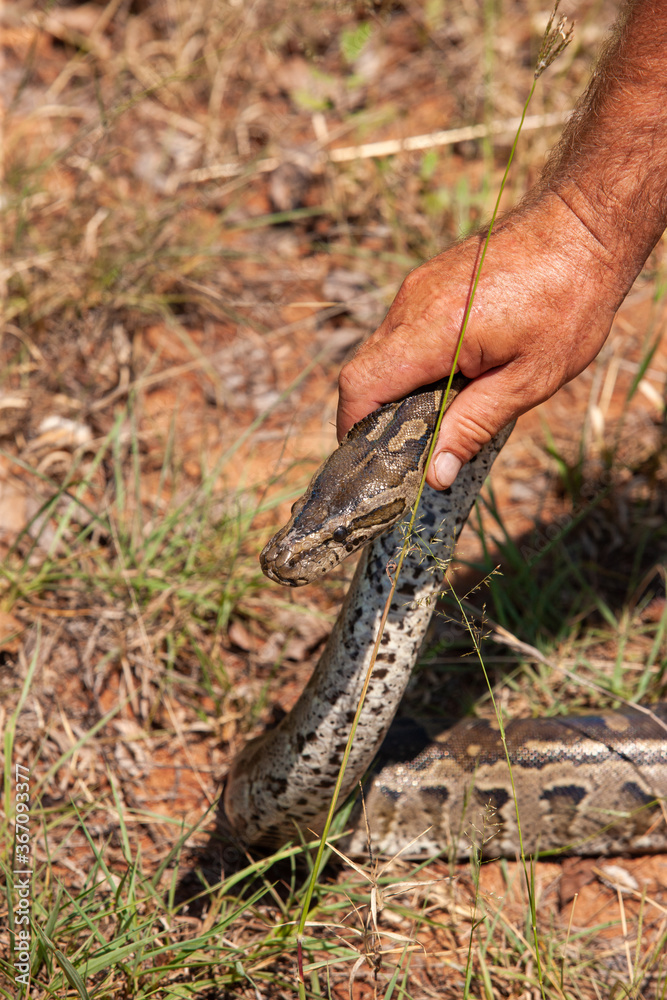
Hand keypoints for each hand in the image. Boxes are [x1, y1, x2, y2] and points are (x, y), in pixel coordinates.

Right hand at [336, 193, 626, 489]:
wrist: (583, 225)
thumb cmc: (568, 300)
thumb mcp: (529, 379)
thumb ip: (474, 426)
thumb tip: (435, 474)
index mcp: (433, 329)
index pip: (361, 385)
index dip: (353, 427)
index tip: (368, 459)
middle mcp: (413, 304)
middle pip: (364, 371)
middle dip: (373, 415)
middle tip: (404, 449)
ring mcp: (417, 287)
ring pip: (382, 351)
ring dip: (395, 387)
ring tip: (433, 415)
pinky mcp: (427, 280)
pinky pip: (401, 330)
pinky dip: (411, 362)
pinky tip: (448, 376)